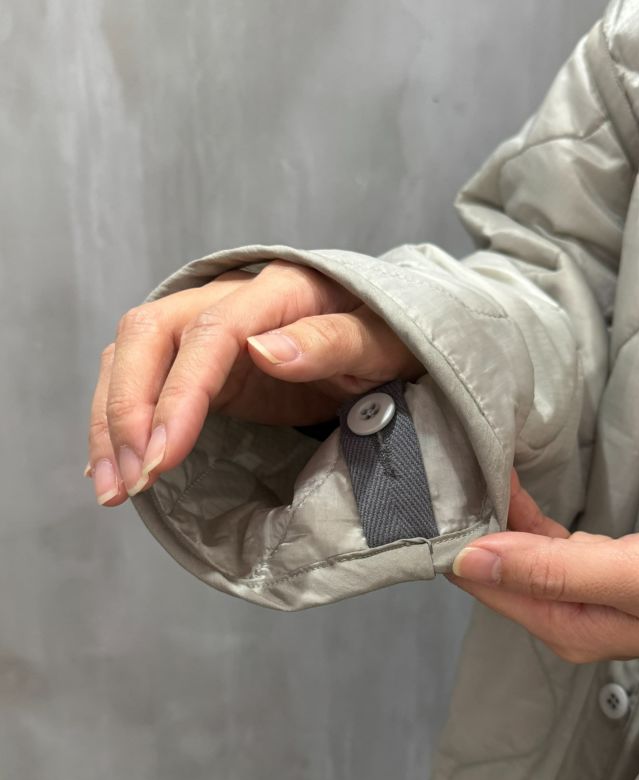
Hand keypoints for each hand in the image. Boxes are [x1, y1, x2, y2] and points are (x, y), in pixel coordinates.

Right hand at [87, 260, 421, 505]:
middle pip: (149, 334)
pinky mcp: (197, 360)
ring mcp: (205, 326)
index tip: (163, 454)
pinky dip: (118, 422)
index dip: (181, 393)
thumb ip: (333, 341)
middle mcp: (229, 298)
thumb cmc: (388, 339)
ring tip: (112, 489)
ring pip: (131, 356)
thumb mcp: (381, 342)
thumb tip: (267, 350)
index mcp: (280, 290)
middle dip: (127, 409)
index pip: (213, 333)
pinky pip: (141, 379)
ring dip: (111, 422)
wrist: (379, 340)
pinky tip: (111, 467)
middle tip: (130, 480)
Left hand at [449, 470, 638, 661]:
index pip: (486, 586)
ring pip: (517, 552)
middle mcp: (564, 615)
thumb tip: (472, 561)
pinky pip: (542, 541)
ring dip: (493, 516)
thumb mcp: (633, 575)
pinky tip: (509, 489)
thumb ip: (552, 572)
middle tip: (444, 474)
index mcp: (566, 626)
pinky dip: (523, 514)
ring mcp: (580, 593)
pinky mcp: (596, 568)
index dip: (458, 544)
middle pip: (495, 570)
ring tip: (468, 473)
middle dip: (468, 527)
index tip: (434, 498)